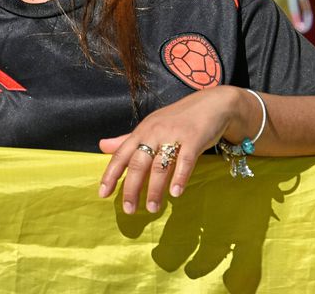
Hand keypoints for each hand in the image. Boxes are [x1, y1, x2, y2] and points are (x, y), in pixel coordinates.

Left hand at [97, 87, 244, 213]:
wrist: (211, 104)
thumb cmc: (177, 119)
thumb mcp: (150, 126)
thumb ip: (127, 140)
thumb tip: (102, 146)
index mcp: (142, 131)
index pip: (121, 155)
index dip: (111, 174)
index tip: (103, 194)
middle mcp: (154, 133)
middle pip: (138, 163)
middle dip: (131, 187)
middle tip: (129, 209)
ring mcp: (174, 136)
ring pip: (160, 165)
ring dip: (155, 189)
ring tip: (152, 208)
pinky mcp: (194, 139)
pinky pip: (185, 161)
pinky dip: (179, 177)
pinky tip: (176, 193)